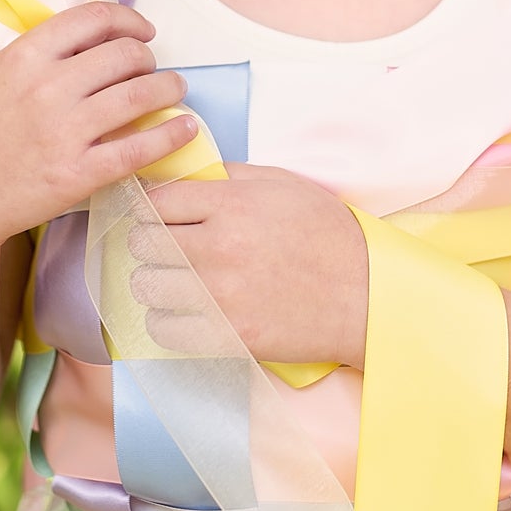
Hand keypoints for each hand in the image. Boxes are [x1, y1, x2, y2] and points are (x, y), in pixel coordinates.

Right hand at [0, 2, 195, 275]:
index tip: (143, 30)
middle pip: (124, 54)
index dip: (129, 19)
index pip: (94, 18)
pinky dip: (171, 134)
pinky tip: (186, 128)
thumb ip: (38, 55)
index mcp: (25, 55)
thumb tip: (91, 37)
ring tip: (176, 90)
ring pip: (140, 95)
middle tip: (154, 68)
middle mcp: (47, 87)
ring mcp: (64, 132)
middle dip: (148, 57)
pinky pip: (139, 148)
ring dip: (169, 88)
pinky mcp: (77, 174)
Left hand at [133, 164, 368, 369]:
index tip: (158, 214)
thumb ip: (231, 175)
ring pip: (146, 285)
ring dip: (155, 281)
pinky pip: (163, 329)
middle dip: (150, 241)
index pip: (157, 200)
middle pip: (143, 242)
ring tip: (174, 281)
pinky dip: (166, 321)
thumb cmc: (329, 237)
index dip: (153, 206)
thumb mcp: (285, 185)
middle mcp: (221, 247)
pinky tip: (184, 312)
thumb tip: (185, 174)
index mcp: (233, 205)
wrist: (366, 296)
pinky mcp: (227, 336)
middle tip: (166, 247)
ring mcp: (221, 295)